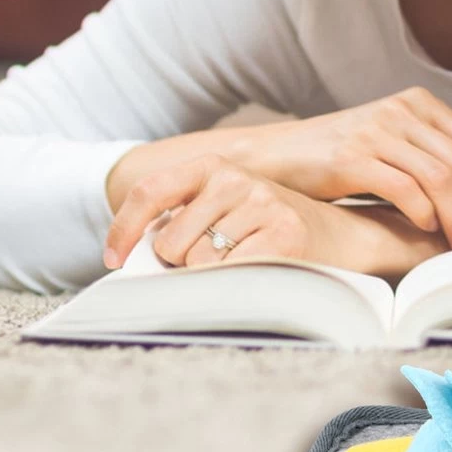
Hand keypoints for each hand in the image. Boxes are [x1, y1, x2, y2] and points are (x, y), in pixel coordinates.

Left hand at [104, 154, 332, 269]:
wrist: (337, 235)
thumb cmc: (266, 230)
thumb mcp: (222, 209)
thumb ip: (182, 221)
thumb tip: (131, 260)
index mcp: (213, 166)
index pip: (150, 192)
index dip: (123, 230)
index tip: (113, 261)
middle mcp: (236, 178)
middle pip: (171, 243)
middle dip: (182, 263)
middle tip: (214, 260)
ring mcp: (261, 203)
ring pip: (199, 264)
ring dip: (212, 276)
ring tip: (243, 263)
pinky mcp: (282, 234)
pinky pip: (230, 276)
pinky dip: (235, 286)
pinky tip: (257, 272)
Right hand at [235, 87, 451, 250]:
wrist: (274, 156)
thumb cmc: (344, 161)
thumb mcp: (404, 155)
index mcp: (419, 104)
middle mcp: (401, 111)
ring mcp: (376, 131)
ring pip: (440, 177)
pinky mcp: (350, 156)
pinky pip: (404, 186)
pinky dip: (425, 213)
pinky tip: (429, 230)